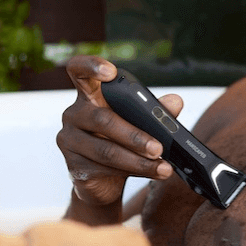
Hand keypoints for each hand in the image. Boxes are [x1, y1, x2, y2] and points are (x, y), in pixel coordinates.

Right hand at [58, 55, 182, 209]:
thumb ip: (153, 111)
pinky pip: (105, 168)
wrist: (104, 179)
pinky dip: (133, 171)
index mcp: (88, 95)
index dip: (92, 66)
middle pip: (102, 119)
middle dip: (134, 136)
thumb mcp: (137, 122)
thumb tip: (176, 101)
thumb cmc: (120, 141)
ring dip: (138, 161)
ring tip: (163, 167)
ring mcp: (70, 141)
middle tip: (159, 148)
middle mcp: (74, 114)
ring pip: (105, 150)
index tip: (111, 71)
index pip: (79, 70)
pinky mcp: (74, 166)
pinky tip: (150, 173)